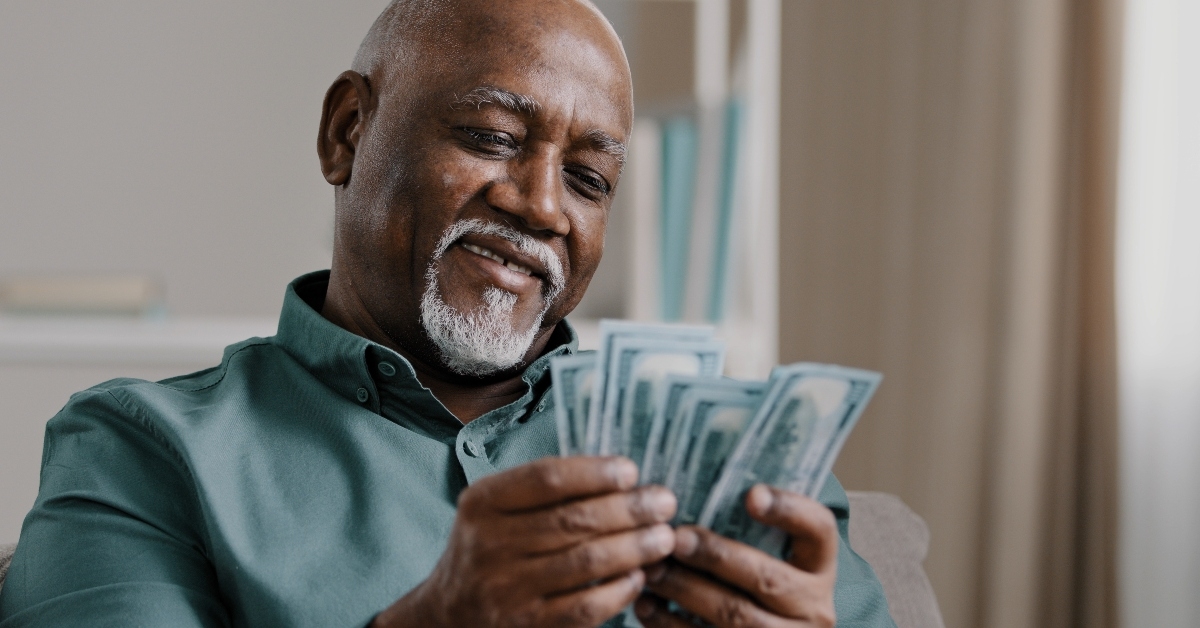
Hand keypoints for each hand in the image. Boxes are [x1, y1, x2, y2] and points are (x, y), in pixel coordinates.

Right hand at [371, 456, 676, 627]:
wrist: (449, 614)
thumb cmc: (488, 548)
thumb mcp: (495, 508)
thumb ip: (542, 490)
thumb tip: (619, 476)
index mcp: (483, 503)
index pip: (547, 479)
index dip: (595, 473)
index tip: (631, 471)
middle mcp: (490, 544)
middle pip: (573, 520)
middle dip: (629, 510)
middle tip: (664, 502)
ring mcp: (507, 588)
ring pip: (585, 561)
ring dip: (635, 547)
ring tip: (665, 537)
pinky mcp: (527, 625)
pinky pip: (585, 607)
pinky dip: (618, 590)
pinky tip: (639, 576)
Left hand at [635, 485, 837, 627]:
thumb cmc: (762, 582)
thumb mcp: (775, 556)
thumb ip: (750, 528)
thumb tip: (697, 479)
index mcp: (820, 567)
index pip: (818, 530)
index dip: (789, 511)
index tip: (751, 493)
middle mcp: (813, 608)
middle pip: (767, 579)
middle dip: (717, 556)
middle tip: (675, 538)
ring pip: (736, 618)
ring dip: (687, 592)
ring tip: (651, 571)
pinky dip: (672, 626)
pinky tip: (646, 606)